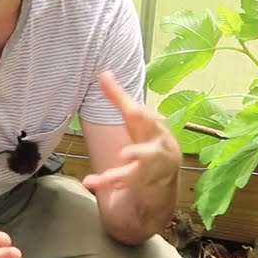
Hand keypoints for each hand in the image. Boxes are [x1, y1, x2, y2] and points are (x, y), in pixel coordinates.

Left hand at [82, 72, 180, 193]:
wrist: (167, 166)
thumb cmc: (148, 134)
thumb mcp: (136, 117)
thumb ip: (118, 97)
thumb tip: (103, 72)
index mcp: (153, 129)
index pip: (144, 119)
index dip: (136, 113)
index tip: (128, 109)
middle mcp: (154, 150)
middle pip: (149, 153)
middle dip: (139, 154)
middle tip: (125, 154)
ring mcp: (148, 169)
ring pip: (136, 174)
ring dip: (121, 177)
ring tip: (107, 179)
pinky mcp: (138, 182)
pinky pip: (122, 184)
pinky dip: (105, 183)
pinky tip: (90, 181)